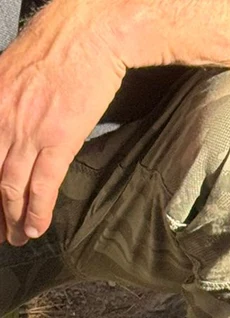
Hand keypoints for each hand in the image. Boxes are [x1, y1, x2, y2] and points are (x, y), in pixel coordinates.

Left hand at [0, 5, 125, 245]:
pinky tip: (35, 228)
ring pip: (10, 186)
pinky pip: (42, 185)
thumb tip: (7, 125)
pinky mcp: (57, 141)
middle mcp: (1, 118)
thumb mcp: (13, 71)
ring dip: (12, 217)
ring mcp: (28, 131)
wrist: (88, 36)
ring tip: (16, 237)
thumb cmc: (58, 47)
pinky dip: (37, 211)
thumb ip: (5, 100)